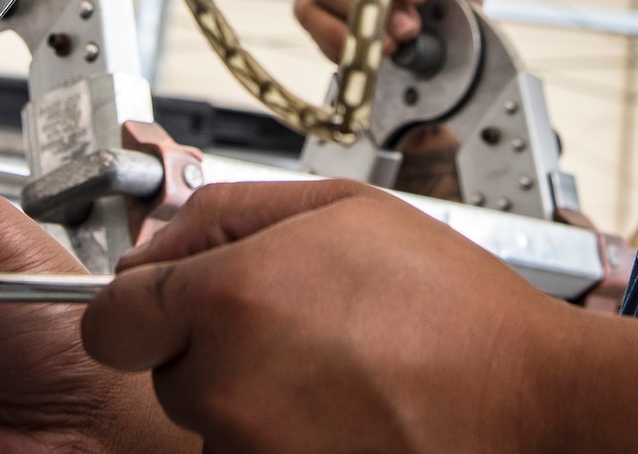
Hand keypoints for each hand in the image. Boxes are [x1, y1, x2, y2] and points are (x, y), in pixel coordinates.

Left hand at [84, 180, 562, 451]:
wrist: (528, 396)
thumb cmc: (449, 304)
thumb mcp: (339, 207)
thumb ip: (226, 210)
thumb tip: (158, 240)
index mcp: (228, 301)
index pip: (108, 320)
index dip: (136, 306)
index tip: (165, 303)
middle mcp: (226, 387)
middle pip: (163, 371)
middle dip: (208, 346)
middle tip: (292, 324)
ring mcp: (253, 453)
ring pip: (210, 422)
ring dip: (249, 397)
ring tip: (334, 367)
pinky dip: (283, 438)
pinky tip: (344, 408)